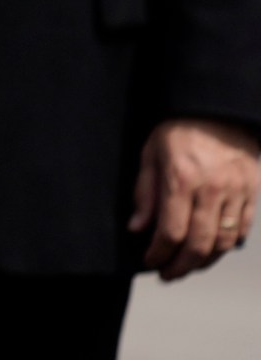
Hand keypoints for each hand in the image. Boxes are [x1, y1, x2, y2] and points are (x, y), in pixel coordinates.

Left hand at [131, 117, 259, 279]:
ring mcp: (236, 192)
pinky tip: (212, 250)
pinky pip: (243, 230)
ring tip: (188, 266)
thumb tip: (137, 227)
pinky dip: (227, 246)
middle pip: (199, 244)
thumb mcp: (150, 154)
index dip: (159, 253)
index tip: (150, 261)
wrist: (219, 111)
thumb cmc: (179, 129)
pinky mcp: (251, 193)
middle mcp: (211, 189)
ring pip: (223, 242)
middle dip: (181, 266)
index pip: (171, 231)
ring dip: (205, 261)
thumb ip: (145, 193)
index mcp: (181, 178)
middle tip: (168, 274)